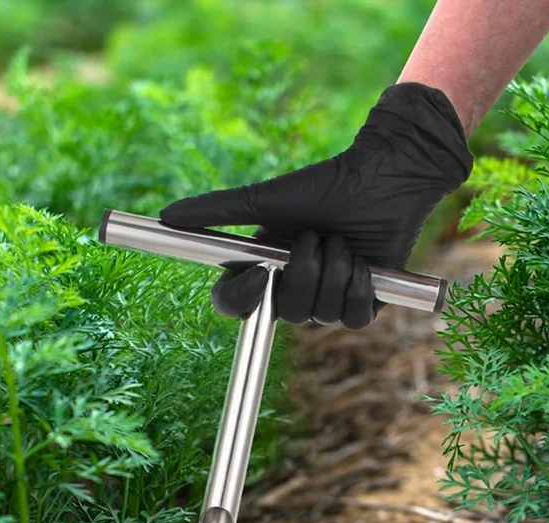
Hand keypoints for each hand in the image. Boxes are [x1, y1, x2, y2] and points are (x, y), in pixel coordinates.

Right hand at [160, 82, 472, 328]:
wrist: (382, 177)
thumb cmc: (324, 186)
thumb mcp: (265, 200)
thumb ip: (217, 210)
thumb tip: (166, 214)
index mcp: (265, 270)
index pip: (236, 306)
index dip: (244, 299)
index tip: (262, 272)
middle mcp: (293, 290)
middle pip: (285, 312)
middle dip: (304, 271)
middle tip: (317, 237)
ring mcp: (328, 301)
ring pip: (321, 316)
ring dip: (335, 271)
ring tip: (343, 241)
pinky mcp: (364, 305)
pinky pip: (353, 319)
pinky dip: (359, 287)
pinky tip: (364, 263)